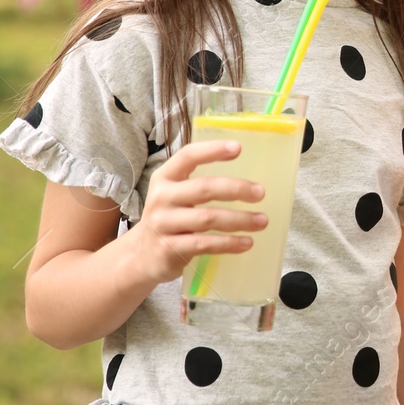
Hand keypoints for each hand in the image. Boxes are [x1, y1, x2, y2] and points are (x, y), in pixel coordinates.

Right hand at [124, 140, 267, 285]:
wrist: (141, 257)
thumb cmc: (170, 219)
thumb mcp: (176, 196)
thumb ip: (201, 185)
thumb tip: (249, 182)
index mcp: (165, 178)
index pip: (188, 156)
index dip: (212, 150)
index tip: (238, 148)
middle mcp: (161, 198)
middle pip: (204, 188)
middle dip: (236, 189)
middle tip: (260, 192)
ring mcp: (163, 224)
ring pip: (208, 218)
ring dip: (240, 220)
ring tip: (262, 221)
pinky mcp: (168, 249)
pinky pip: (205, 244)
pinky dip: (229, 243)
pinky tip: (247, 243)